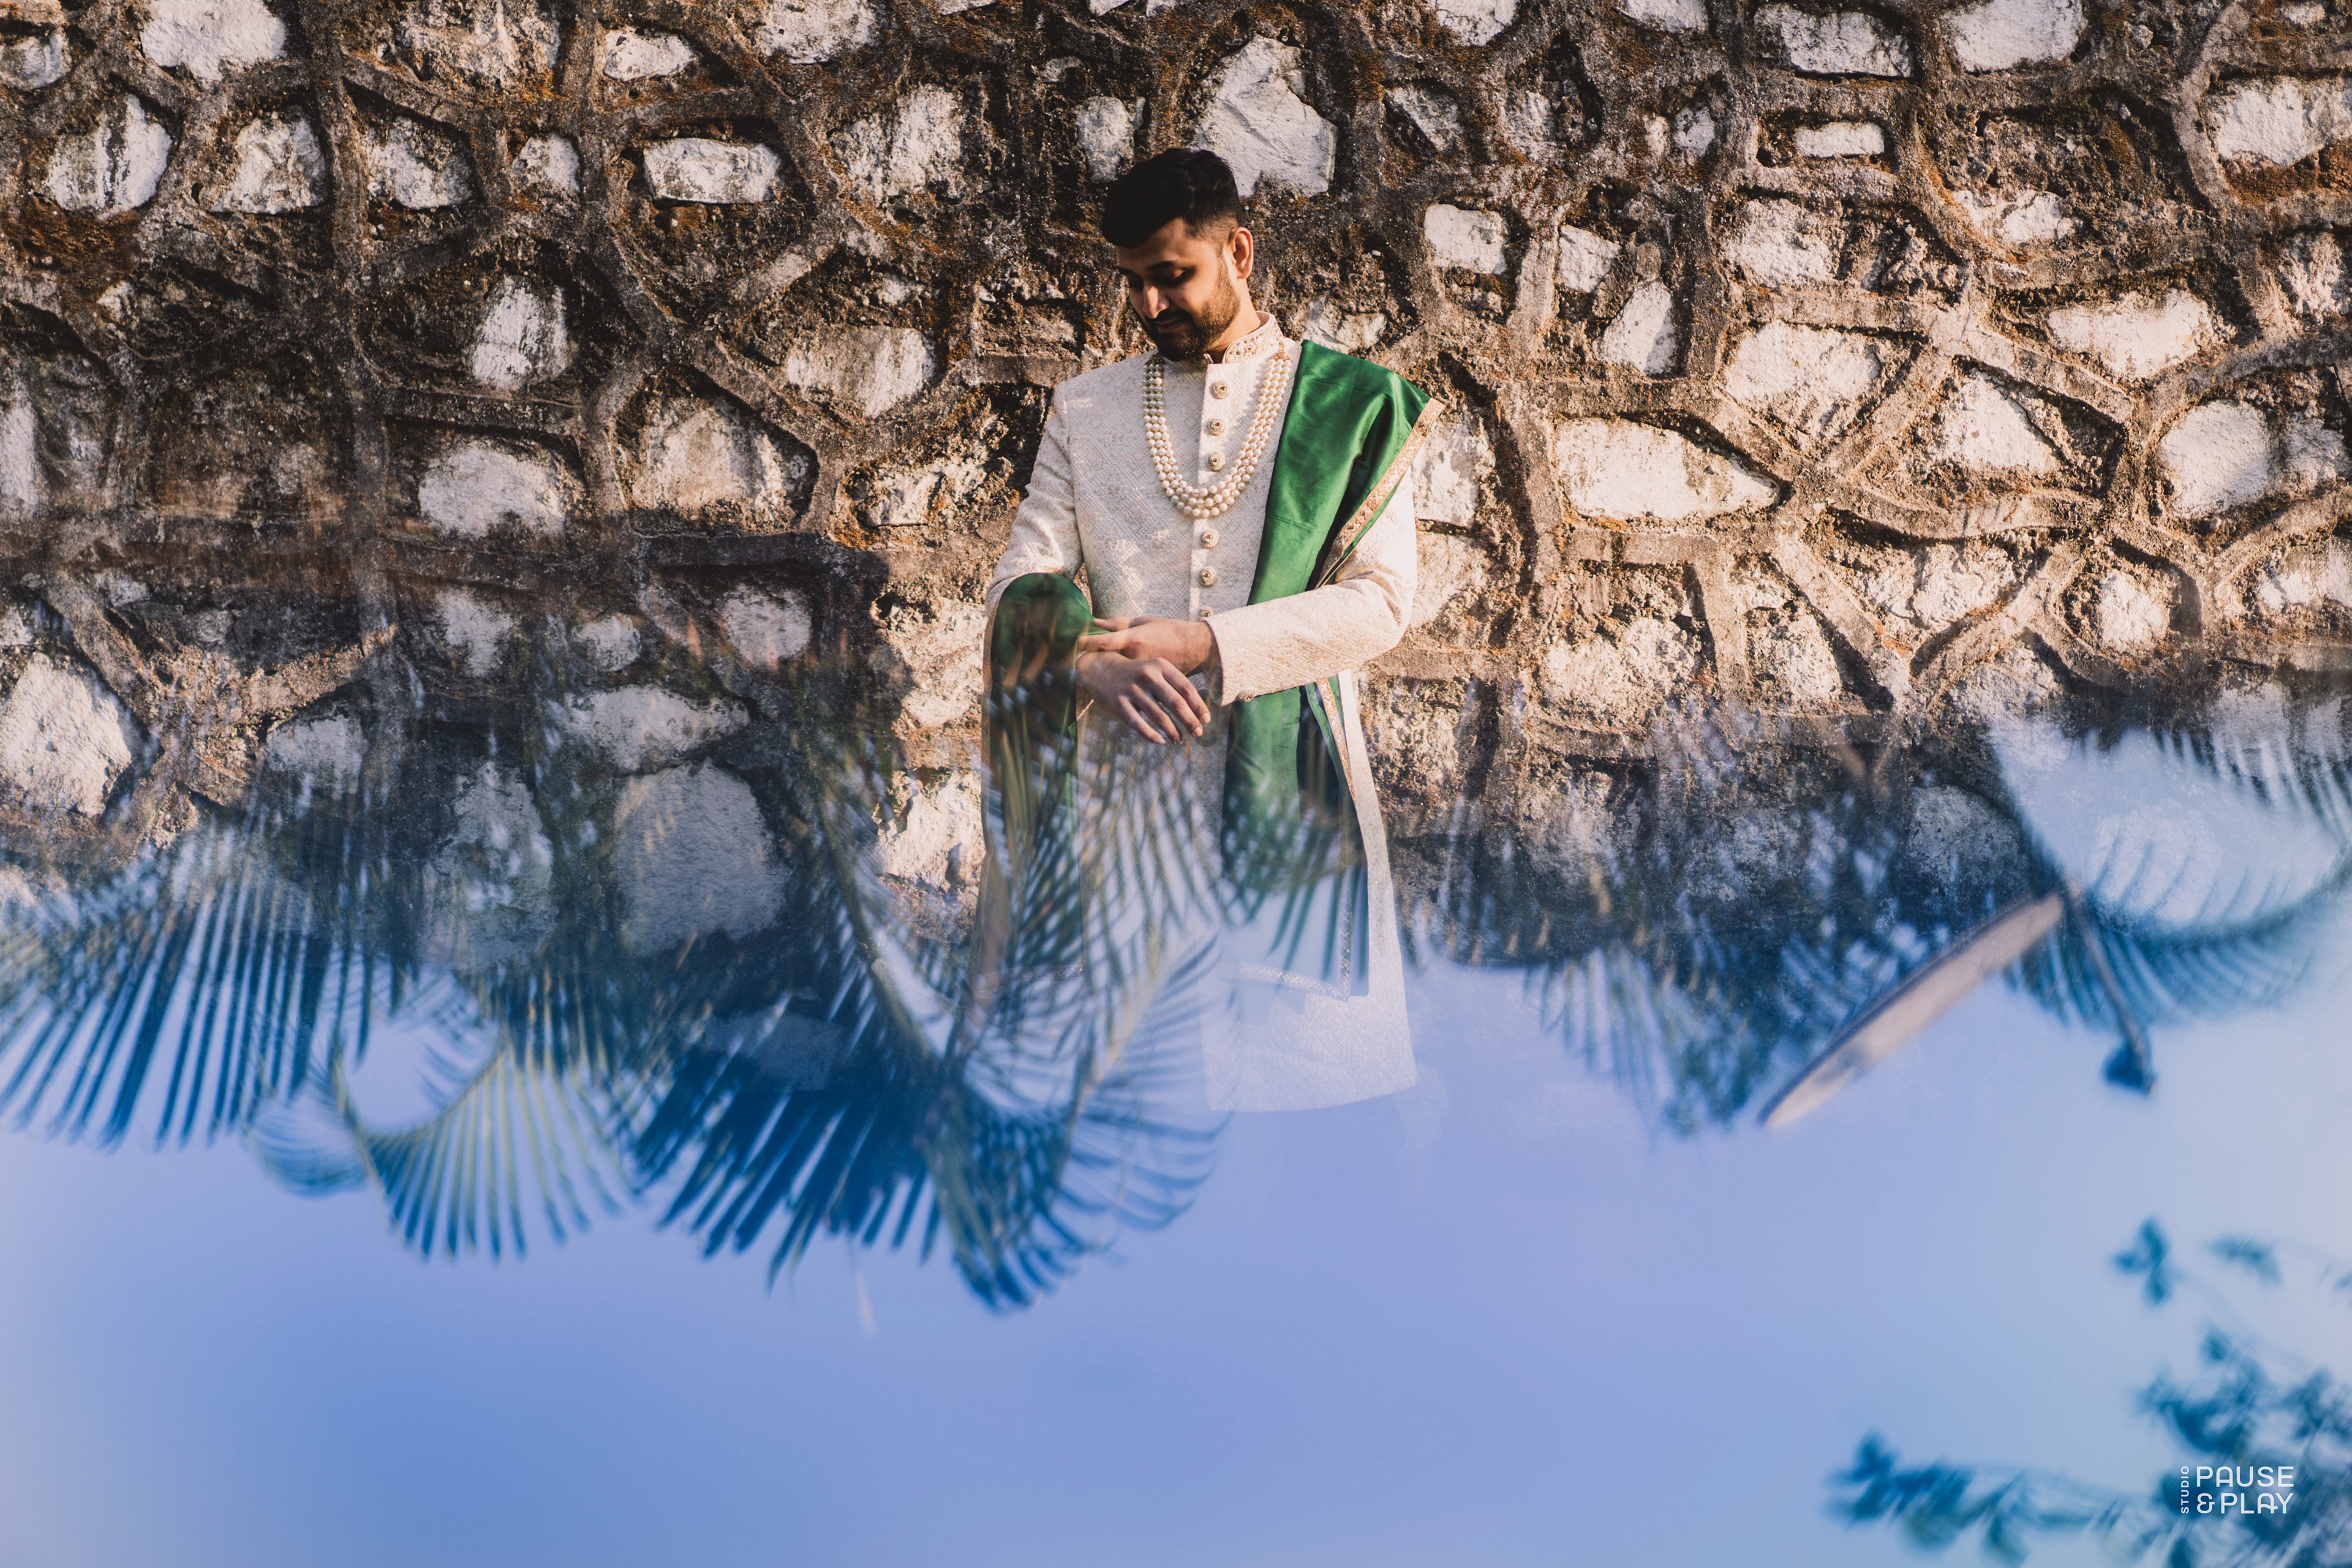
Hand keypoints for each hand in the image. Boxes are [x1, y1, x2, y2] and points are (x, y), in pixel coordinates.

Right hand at [1075, 649, 1209, 742]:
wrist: (1101, 669)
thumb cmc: (1136, 674)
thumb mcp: (1155, 670)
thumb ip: (1173, 685)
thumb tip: (1197, 709)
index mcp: (1160, 666)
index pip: (1186, 688)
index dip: (1199, 706)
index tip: (1206, 720)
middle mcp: (1148, 676)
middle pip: (1176, 703)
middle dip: (1190, 721)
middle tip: (1198, 734)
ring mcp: (1132, 690)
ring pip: (1159, 717)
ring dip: (1172, 732)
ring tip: (1179, 740)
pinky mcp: (1118, 703)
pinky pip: (1139, 724)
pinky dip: (1152, 736)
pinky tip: (1160, 741)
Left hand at [1076, 616, 1215, 673]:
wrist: (1195, 648)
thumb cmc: (1168, 630)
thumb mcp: (1144, 622)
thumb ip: (1119, 624)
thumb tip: (1095, 622)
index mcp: (1133, 639)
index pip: (1102, 641)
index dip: (1084, 643)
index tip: (1070, 644)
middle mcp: (1134, 657)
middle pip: (1104, 662)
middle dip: (1088, 662)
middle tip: (1072, 663)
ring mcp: (1141, 673)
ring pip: (1116, 677)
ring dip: (1101, 677)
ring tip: (1085, 675)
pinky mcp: (1150, 685)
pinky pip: (1130, 685)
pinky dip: (1119, 683)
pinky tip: (1110, 683)